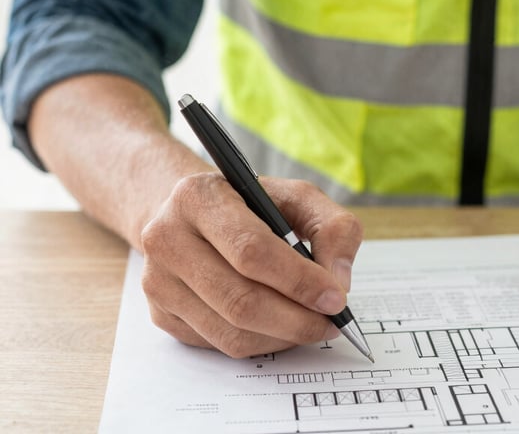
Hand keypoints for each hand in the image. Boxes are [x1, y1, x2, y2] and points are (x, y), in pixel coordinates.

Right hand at [140, 173, 361, 357]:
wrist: (190, 214)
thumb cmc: (249, 204)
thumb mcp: (297, 197)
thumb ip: (333, 227)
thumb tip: (339, 281)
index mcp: (198, 197)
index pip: (251, 250)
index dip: (298, 281)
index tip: (336, 298)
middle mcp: (167, 238)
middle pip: (240, 300)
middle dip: (297, 319)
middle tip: (331, 322)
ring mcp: (158, 281)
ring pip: (231, 331)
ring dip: (283, 337)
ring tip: (312, 324)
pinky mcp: (161, 313)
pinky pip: (219, 344)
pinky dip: (261, 343)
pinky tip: (280, 325)